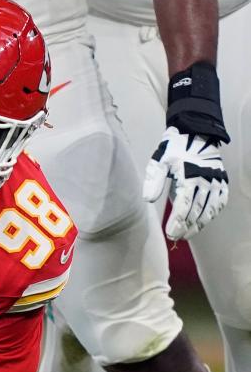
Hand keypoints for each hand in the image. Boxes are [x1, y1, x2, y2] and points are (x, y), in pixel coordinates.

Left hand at [142, 126, 228, 240]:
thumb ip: (154, 180)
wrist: (197, 133)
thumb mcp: (159, 160)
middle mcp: (206, 180)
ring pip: (210, 209)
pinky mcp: (223, 181)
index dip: (177, 221)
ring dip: (199, 224)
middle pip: (197, 210)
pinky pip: (220, 202)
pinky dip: (212, 213)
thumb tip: (149, 199)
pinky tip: (203, 222)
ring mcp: (217, 181)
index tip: (170, 233)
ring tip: (187, 234)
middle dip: (186, 226)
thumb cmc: (174, 149)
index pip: (184, 205)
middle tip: (176, 237)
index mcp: (190, 176)